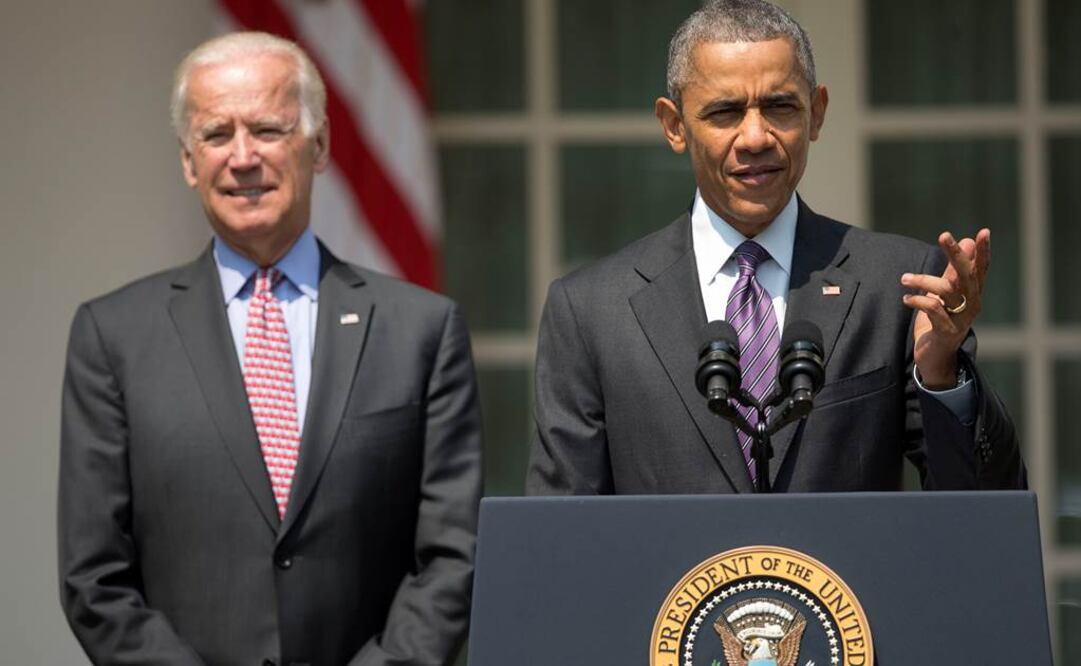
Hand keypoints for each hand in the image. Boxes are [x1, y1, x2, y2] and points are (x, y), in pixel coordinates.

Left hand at [900, 229, 989, 388]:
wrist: (935, 357)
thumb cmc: (940, 322)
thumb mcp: (945, 295)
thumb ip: (953, 271)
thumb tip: (965, 242)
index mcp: (973, 294)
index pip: (981, 269)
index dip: (984, 251)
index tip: (984, 232)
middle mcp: (972, 304)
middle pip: (967, 274)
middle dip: (956, 254)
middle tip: (944, 235)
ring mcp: (961, 318)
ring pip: (947, 290)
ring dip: (923, 280)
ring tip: (904, 279)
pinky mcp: (947, 330)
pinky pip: (933, 309)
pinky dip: (917, 301)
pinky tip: (906, 299)